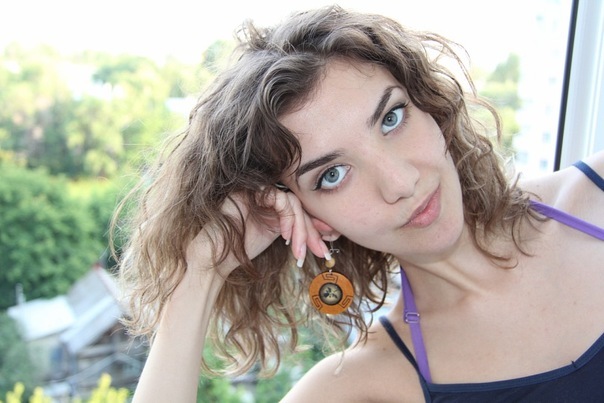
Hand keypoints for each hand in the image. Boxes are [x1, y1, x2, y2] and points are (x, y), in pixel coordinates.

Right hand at [187, 189, 329, 276]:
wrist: (215, 257)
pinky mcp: (252, 189)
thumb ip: (297, 227)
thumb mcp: (277, 237)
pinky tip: (285, 237)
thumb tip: (328, 227)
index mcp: (272, 202)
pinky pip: (281, 199)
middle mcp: (267, 192)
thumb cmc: (241, 249)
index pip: (300, 208)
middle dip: (312, 230)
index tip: (324, 247)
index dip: (314, 227)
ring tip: (299, 251)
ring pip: (293, 202)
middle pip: (300, 204)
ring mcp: (258, 189)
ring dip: (301, 229)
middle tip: (321, 252)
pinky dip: (289, 219)